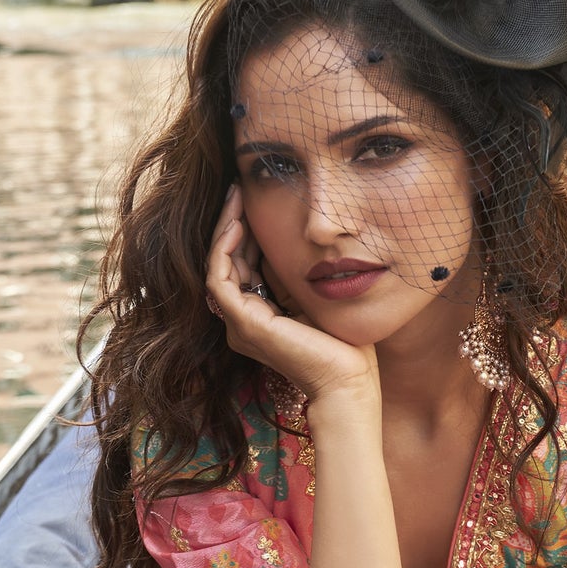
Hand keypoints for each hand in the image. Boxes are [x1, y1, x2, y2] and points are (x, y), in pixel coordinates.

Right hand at [206, 185, 378, 407]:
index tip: (252, 199)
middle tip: (237, 188)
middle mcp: (244, 322)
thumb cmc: (342, 344)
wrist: (348, 379)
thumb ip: (292, 271)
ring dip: (224, 229)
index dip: (245, 231)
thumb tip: (285, 233)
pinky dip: (224, 248)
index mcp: (260, 317)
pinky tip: (237, 223)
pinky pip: (219, 278)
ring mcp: (240, 325)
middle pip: (228, 262)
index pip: (243, 265)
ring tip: (234, 197)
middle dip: (232, 222)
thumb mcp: (312, 294)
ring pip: (218, 266)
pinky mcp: (243, 324)